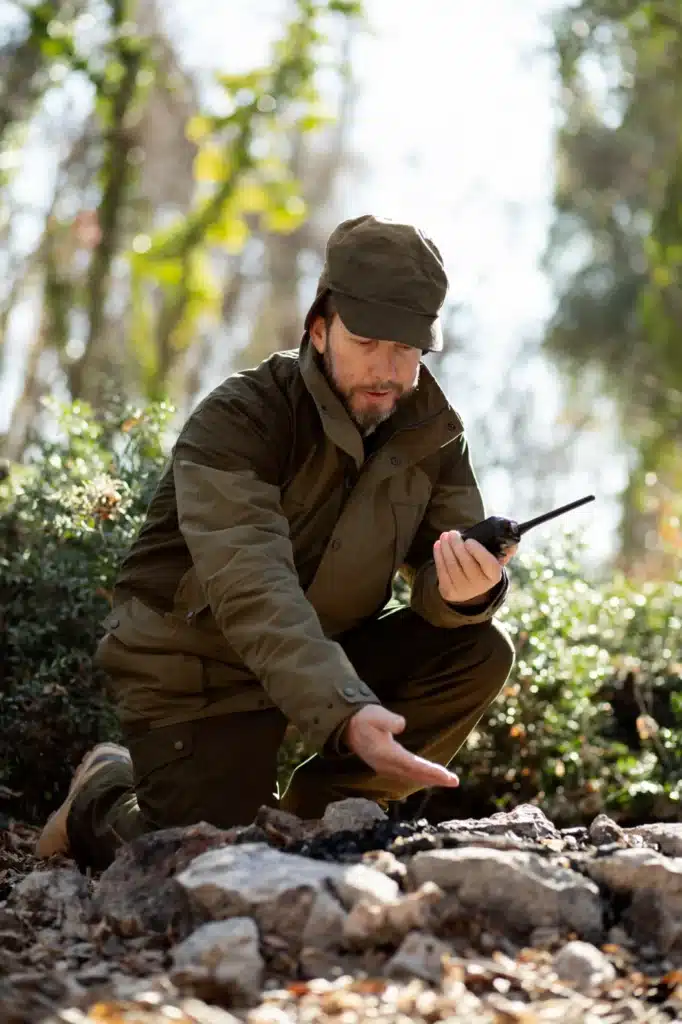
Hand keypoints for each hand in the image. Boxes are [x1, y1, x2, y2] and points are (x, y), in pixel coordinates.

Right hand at [342, 705, 459, 788]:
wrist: (346, 727)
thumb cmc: (362, 718)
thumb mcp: (374, 714)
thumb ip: (388, 720)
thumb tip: (402, 724)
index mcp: (386, 754)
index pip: (413, 765)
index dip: (431, 771)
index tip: (446, 775)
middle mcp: (386, 765)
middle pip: (415, 775)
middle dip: (435, 778)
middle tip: (454, 781)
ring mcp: (385, 767)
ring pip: (411, 777)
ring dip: (429, 780)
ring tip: (447, 781)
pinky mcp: (384, 766)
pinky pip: (406, 776)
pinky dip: (419, 777)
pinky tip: (428, 778)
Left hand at [434, 531, 516, 604]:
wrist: (470, 588)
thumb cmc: (483, 567)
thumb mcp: (497, 560)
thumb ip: (506, 550)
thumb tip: (513, 542)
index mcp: (494, 576)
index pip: (488, 563)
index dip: (478, 551)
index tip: (469, 540)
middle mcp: (479, 585)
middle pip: (466, 562)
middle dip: (457, 545)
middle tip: (452, 533)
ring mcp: (463, 589)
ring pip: (452, 565)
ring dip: (446, 548)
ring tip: (444, 536)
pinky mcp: (449, 590)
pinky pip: (442, 570)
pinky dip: (439, 556)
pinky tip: (438, 545)